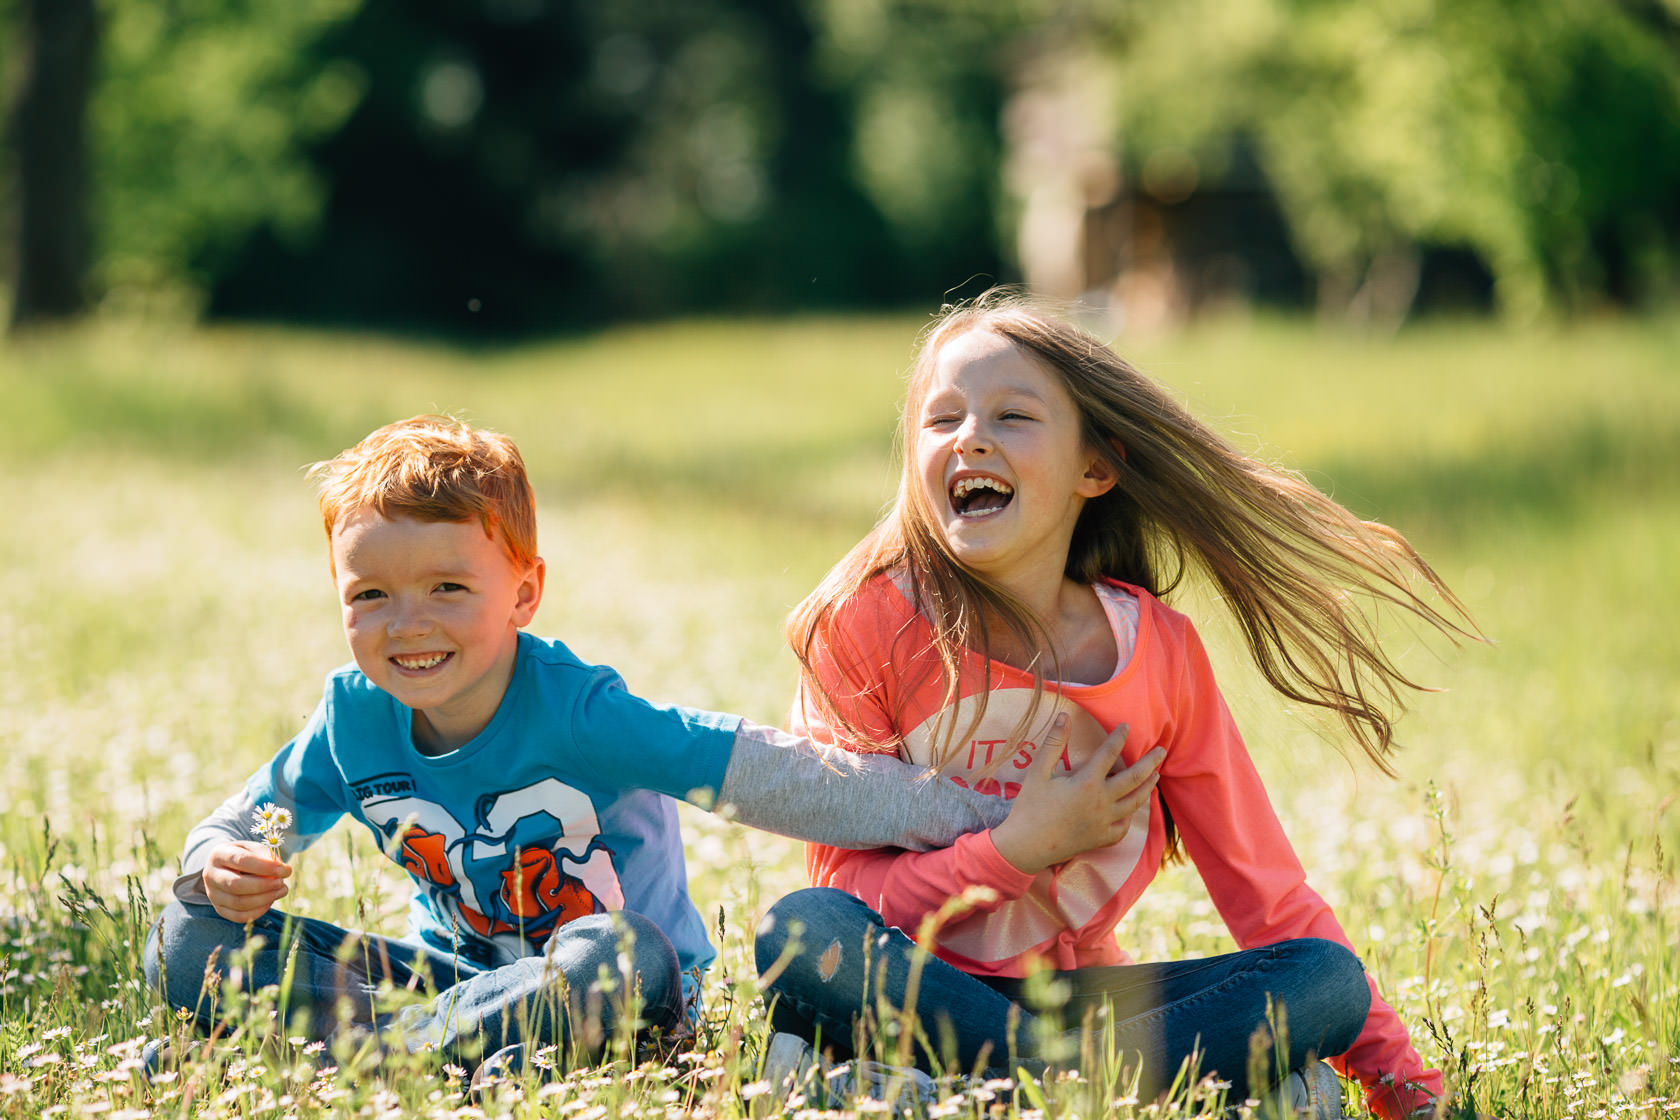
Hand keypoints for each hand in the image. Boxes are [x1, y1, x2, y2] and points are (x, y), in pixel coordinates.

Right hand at [203, 841, 291, 923]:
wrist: (228, 867)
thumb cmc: (246, 855)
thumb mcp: (256, 849)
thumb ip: (269, 857)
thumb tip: (285, 871)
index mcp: (219, 854)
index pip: (241, 860)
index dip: (265, 867)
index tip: (284, 870)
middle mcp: (210, 875)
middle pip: (236, 885)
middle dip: (264, 886)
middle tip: (281, 882)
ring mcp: (212, 894)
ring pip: (238, 903)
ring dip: (265, 899)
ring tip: (281, 890)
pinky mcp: (219, 908)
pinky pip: (239, 916)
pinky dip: (258, 911)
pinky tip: (270, 901)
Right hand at [991, 714, 1163, 875]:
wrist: (1026, 846)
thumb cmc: (1029, 807)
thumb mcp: (1038, 771)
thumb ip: (1054, 743)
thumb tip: (1064, 716)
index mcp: (1087, 783)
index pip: (1109, 753)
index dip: (1119, 737)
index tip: (1126, 726)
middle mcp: (1102, 802)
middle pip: (1134, 779)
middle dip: (1150, 762)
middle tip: (1162, 751)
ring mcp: (1104, 822)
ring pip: (1135, 803)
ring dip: (1148, 787)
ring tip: (1156, 776)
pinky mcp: (1101, 839)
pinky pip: (1124, 827)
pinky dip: (1131, 816)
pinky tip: (1132, 810)